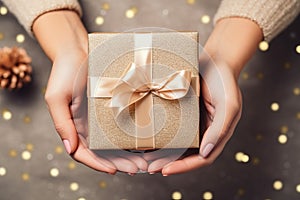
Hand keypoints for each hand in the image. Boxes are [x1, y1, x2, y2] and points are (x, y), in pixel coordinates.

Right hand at [33, 10, 146, 173]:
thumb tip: (70, 148)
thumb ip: (61, 123)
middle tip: (138, 168)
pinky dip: (131, 137)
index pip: (83, 153)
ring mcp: (101, 118)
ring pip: (115, 142)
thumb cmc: (63, 73)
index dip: (97, 164)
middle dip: (119, 163)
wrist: (78, 51)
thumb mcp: (57, 98)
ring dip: (129, 154)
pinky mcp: (112, 108)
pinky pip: (123, 125)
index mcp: (73, 127)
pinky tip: (145, 142)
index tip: (113, 171)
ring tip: (145, 161)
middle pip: (103, 152)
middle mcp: (88, 126)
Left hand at [145, 57, 241, 173]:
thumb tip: (204, 153)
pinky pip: (169, 127)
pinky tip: (144, 137)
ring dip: (161, 152)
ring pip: (176, 143)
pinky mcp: (182, 112)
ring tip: (143, 158)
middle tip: (148, 168)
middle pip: (185, 154)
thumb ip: (220, 129)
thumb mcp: (229, 105)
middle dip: (167, 163)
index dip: (184, 167)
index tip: (165, 171)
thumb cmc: (225, 81)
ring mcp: (192, 122)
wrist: (216, 59)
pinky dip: (159, 135)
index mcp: (217, 134)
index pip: (202, 158)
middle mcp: (204, 131)